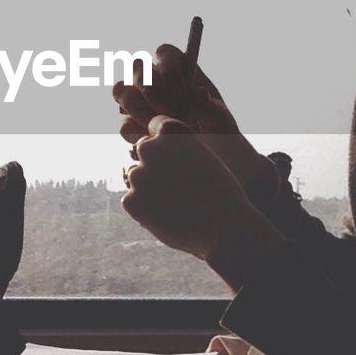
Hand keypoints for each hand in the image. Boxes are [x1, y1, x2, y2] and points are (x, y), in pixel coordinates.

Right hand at [112, 45, 270, 190]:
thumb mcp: (219, 116)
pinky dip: (135, 132)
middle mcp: (153, 77)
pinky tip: (152, 139)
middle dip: (151, 89)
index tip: (182, 92)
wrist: (207, 153)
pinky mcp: (131, 123)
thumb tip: (196, 94)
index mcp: (178, 65)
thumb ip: (207, 105)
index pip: (164, 52)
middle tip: (169, 110)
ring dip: (138, 108)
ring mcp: (138, 98)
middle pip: (138, 67)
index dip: (169, 69)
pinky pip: (124, 122)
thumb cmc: (216, 127)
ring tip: (158, 125)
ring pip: (122, 90)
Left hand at [120, 115, 284, 288]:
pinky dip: (145, 209)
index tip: (179, 159)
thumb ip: (177, 149)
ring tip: (175, 203)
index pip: (156, 126)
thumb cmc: (220, 193)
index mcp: (171, 132)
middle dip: (155, 164)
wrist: (224, 228)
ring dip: (149, 187)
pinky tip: (167, 215)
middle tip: (177, 185)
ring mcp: (138, 175)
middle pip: (144, 151)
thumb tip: (150, 150)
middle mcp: (150, 148)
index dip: (167, 143)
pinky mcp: (131, 201)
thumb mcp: (203, 157)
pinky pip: (132, 201)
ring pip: (136, 176)